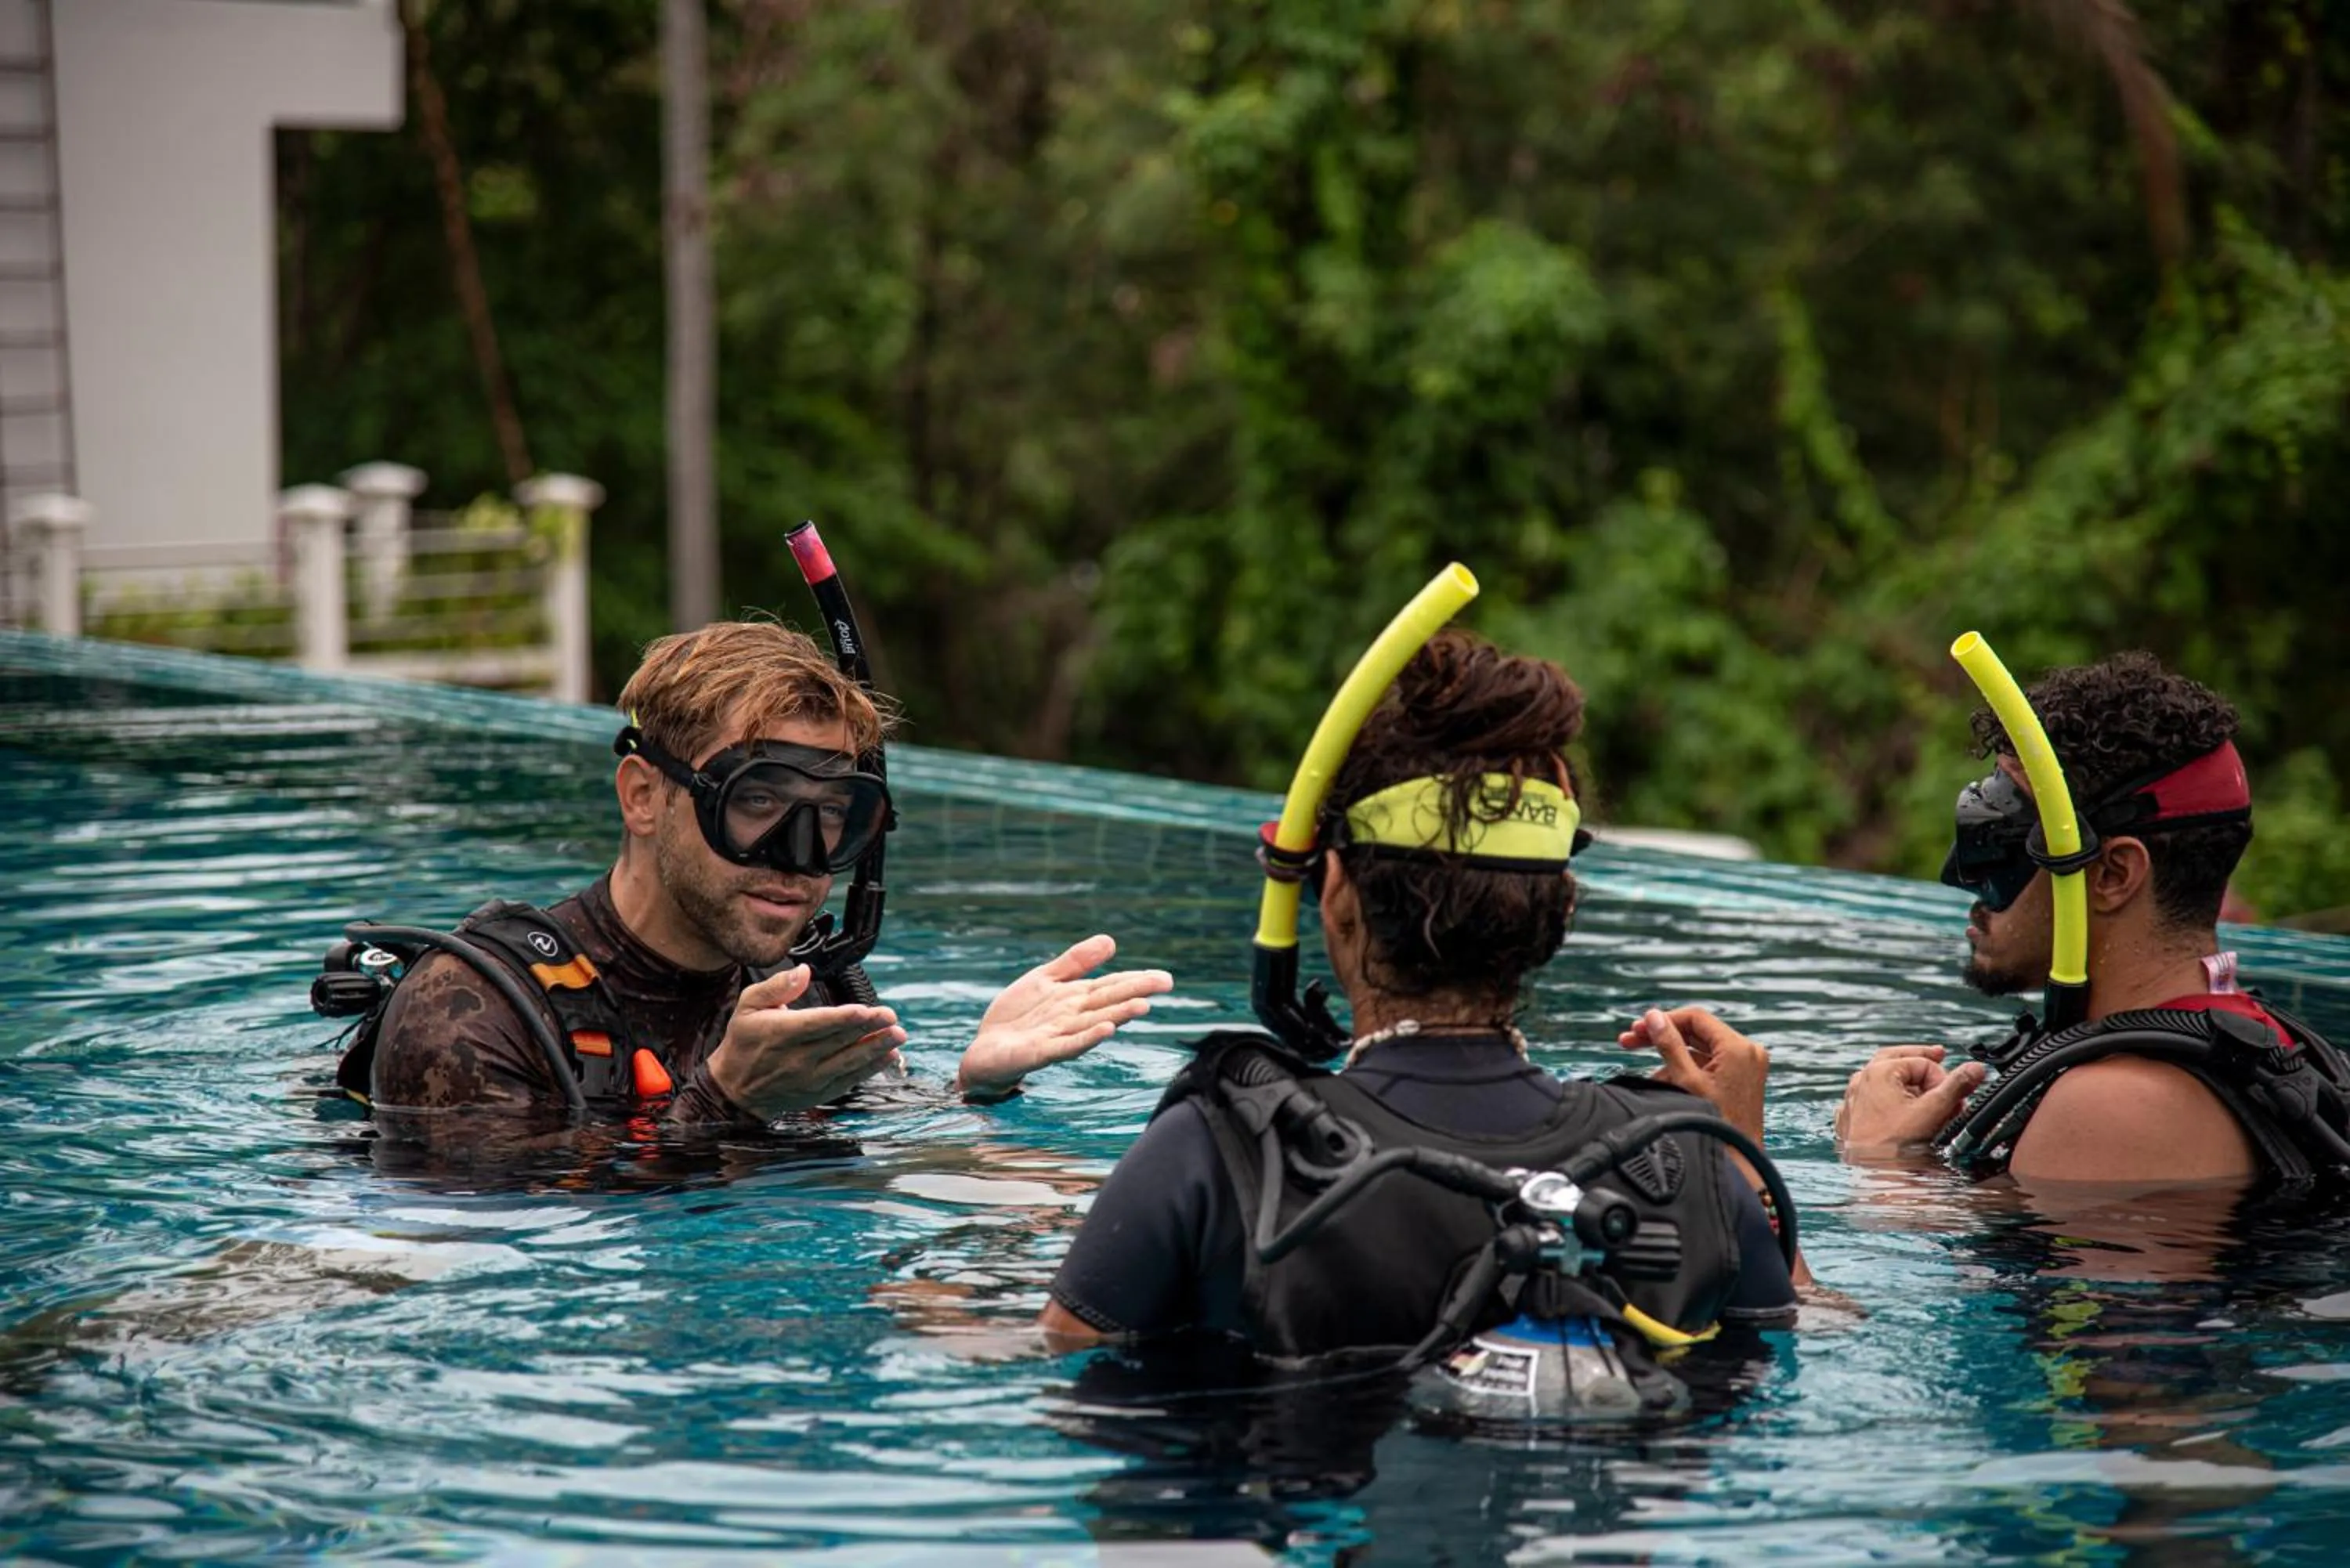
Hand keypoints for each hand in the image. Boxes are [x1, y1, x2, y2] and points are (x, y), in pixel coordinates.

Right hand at [706, 965, 906, 1118]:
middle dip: (869, 1028)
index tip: (865, 1010)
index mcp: (780, 1033)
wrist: (735, 1089)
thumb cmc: (744, 1041)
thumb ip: (778, 986)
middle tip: (892, 1016)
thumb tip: (804, 970)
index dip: (843, 1019)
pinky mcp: (819, 1092)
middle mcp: (797, 1058)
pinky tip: (887, 1057)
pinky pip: (849, 1080)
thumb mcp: (748, 1005)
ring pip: (849, 1062)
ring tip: (898, 1035)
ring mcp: (810, 1078)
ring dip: (876, 1049)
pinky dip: (870, 1069)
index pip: (817, 1024)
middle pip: (839, 1041)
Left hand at [956, 935, 1173, 1098]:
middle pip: (1108, 1001)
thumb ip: (1075, 962)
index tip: (1165, 977)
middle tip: (1166, 984)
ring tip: (1142, 1005)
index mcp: (1075, 998)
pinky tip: (1106, 1029)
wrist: (985, 1050)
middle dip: (1136, 993)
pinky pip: (1067, 1044)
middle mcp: (1073, 1017)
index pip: (1111, 985)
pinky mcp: (1040, 1051)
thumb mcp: (1045, 980)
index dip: (1136, 980)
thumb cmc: (1018, 1017)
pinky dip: (1087, 1037)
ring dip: (1118, 1015)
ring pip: (1093, 1022)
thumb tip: (1111, 940)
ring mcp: (1059, 1035)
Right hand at [1618, 1006, 1768, 1144]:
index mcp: (1738, 1048)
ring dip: (1671, 1054)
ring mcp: (1746, 1065)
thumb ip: (1668, 1044)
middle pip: (1696, 1031)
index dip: (1664, 1019)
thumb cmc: (1716, 1126)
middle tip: (1630, 1039)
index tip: (1640, 1027)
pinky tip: (1662, 1079)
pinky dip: (1686, 1067)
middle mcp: (1747, 1052)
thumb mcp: (1686, 1081)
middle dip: (1663, 1035)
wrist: (1739, 1160)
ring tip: (1644, 1067)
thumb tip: (1653, 1017)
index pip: (1696, 1018)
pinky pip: (1709, 1063)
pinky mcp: (1742, 1077)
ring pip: (1700, 1048)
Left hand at [1834, 1045, 1985, 1157]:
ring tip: (1924, 1091)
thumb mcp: (1932, 1111)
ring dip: (1906, 1083)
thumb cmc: (1895, 1145)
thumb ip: (1956, 1087)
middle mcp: (1861, 1081)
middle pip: (1898, 1059)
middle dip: (1922, 1062)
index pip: (1923, 1063)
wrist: (1872, 1177)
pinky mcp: (1851, 1118)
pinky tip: (1897, 1108)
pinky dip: (1888, 1100)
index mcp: (1879, 1072)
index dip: (1944, 1080)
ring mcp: (1853, 1099)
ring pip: (1883, 1081)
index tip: (1955, 1099)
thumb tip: (1976, 1068)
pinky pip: (1871, 1101)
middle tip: (1940, 1055)